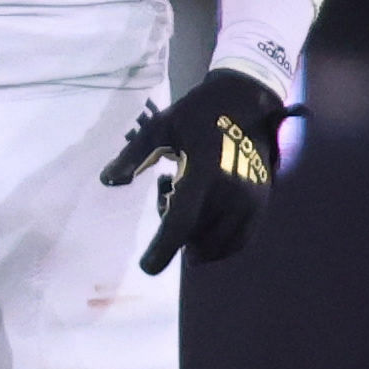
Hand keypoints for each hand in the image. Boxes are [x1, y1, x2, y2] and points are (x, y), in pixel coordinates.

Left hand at [103, 68, 286, 274]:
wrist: (246, 102)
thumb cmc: (197, 113)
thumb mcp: (160, 127)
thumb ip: (133, 156)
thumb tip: (107, 180)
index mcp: (205, 171)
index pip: (181, 222)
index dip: (162, 249)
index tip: (147, 267)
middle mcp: (232, 191)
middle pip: (196, 237)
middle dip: (174, 233)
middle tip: (167, 195)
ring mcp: (251, 200)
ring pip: (218, 245)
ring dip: (195, 239)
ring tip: (188, 202)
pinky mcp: (262, 203)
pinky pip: (240, 241)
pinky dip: (219, 245)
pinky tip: (203, 225)